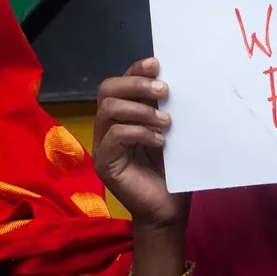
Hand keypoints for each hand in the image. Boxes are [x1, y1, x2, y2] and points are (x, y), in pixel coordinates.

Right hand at [93, 58, 187, 232]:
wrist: (170, 211)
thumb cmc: (173, 173)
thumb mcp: (173, 135)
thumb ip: (166, 110)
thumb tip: (172, 81)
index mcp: (123, 117)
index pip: (120, 84)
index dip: (135, 70)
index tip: (157, 64)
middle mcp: (108, 128)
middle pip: (107, 90)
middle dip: (136, 84)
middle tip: (164, 91)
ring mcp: (103, 146)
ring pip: (108, 109)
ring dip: (140, 110)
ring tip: (166, 122)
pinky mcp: (105, 163)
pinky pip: (115, 136)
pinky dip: (139, 133)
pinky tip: (160, 142)